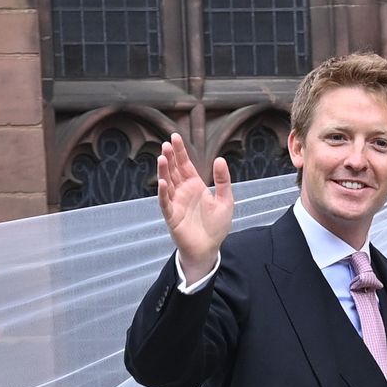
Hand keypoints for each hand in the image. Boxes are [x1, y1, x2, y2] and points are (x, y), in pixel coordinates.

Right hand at [157, 133, 232, 282]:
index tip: (174, 137)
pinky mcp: (172, 217)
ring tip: (162, 158)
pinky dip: (163, 193)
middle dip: (170, 158)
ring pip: (167, 184)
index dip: (180, 152)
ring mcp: (176, 203)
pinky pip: (165, 203)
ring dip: (164, 172)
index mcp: (195, 186)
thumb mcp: (225, 200)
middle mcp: (183, 192)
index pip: (185, 165)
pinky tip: (162, 183)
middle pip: (174, 171)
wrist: (209, 249)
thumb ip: (222, 181)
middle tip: (166, 144)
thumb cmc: (216, 226)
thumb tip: (219, 159)